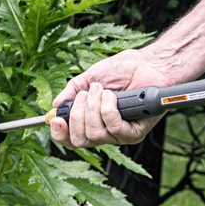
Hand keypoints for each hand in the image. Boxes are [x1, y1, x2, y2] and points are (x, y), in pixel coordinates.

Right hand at [48, 49, 176, 149]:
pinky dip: (109, 110)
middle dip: (77, 115)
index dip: (60, 133)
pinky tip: (113, 97)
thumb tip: (55, 105)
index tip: (55, 119)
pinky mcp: (134, 134)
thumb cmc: (123, 70)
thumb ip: (71, 92)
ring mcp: (119, 136)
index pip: (70, 139)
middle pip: (79, 141)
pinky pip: (113, 129)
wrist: (149, 64)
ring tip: (103, 91)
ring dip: (94, 109)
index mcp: (91, 123)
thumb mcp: (89, 78)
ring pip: (94, 134)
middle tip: (86, 95)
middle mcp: (104, 133)